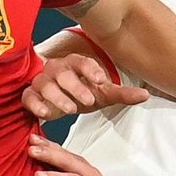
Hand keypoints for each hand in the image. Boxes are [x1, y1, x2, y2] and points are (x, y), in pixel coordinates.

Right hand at [23, 54, 148, 119]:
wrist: (57, 99)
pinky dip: (35, 104)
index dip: (90, 70)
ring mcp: (42, 81)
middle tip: (88, 101)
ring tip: (71, 110)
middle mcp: (57, 69)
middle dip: (75, 86)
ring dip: (58, 97)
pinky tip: (45, 114)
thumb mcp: (102, 94)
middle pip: (63, 73)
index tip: (101, 80)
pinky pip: (29, 97)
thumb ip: (122, 94)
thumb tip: (146, 95)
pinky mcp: (30, 95)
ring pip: (45, 85)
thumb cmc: (81, 92)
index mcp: (75, 63)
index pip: (82, 61)